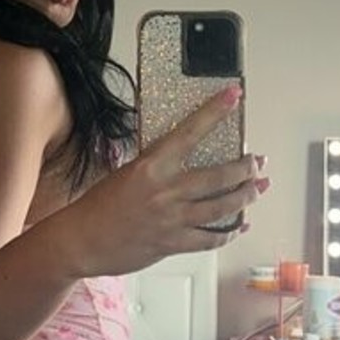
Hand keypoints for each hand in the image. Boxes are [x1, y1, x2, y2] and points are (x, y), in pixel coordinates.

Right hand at [65, 86, 268, 276]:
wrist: (81, 240)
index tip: (234, 95)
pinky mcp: (173, 243)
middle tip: (257, 161)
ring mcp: (172, 219)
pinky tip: (240, 225)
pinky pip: (211, 238)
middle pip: (219, 176)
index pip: (191, 132)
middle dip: (245, 167)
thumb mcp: (127, 172)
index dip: (215, 112)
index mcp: (152, 165)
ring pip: (223, 207)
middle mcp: (166, 190)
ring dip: (246, 196)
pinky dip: (230, 231)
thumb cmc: (99, 204)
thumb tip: (183, 160)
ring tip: (258, 188)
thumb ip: (157, 166)